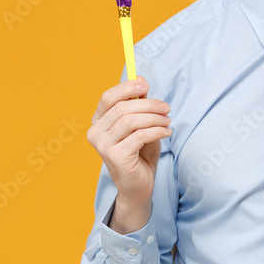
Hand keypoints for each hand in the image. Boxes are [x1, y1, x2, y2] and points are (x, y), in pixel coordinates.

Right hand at [87, 76, 170, 232]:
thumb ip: (138, 103)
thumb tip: (140, 78)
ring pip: (130, 121)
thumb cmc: (139, 152)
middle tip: (166, 109)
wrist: (139, 185)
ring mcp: (103, 146)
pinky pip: (139, 136)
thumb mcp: (141, 124)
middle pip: (122, 108)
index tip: (145, 84)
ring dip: (154, 118)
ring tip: (167, 122)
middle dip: (149, 105)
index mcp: (99, 122)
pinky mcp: (114, 157)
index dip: (126, 87)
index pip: (108, 98)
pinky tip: (166, 133)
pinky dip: (156, 131)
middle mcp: (95, 133)